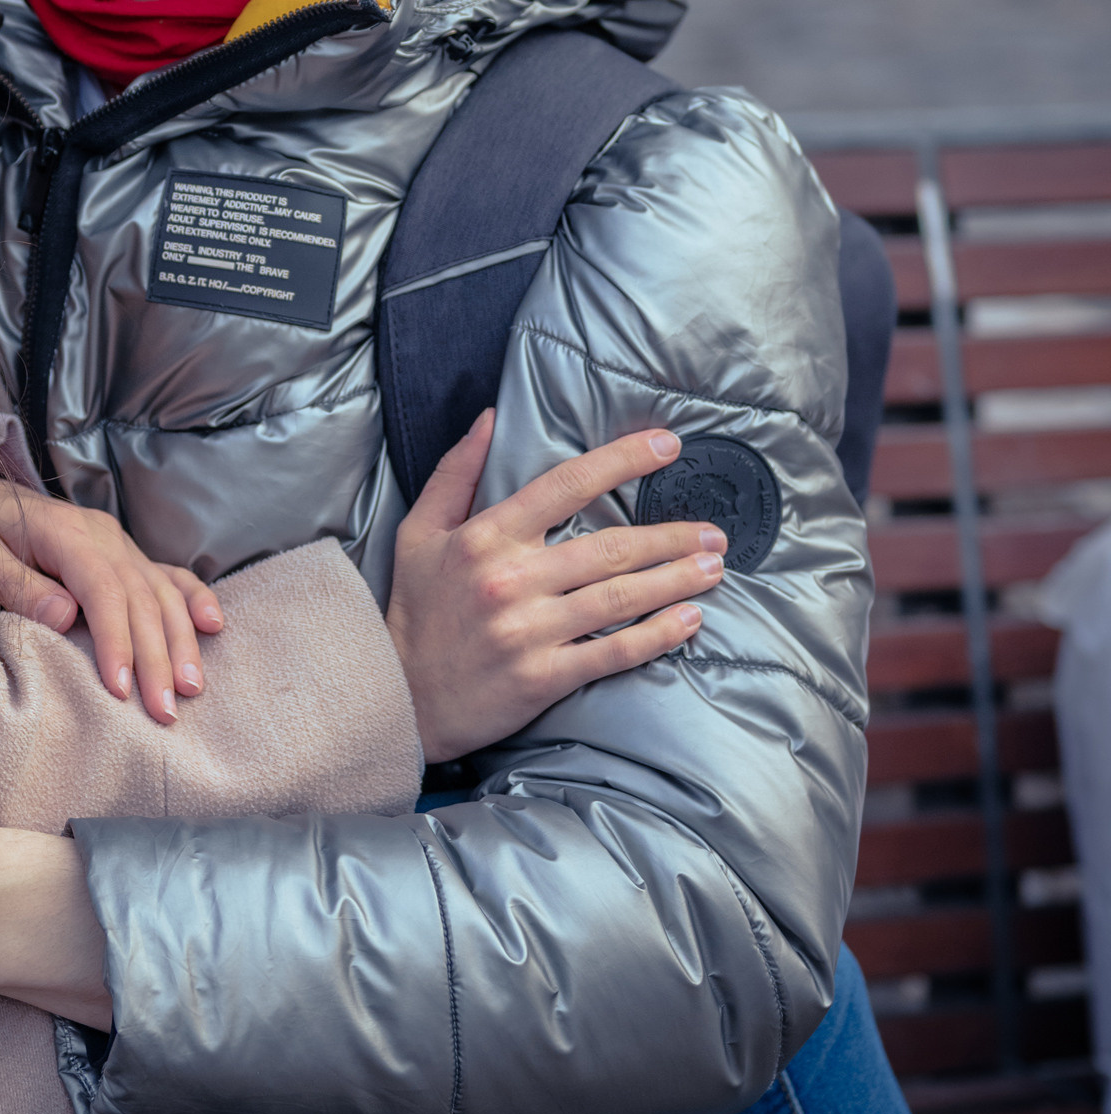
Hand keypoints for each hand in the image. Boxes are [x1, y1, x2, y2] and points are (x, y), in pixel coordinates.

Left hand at [0, 474, 221, 726]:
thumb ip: (17, 585)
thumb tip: (65, 616)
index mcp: (64, 532)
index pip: (102, 590)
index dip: (116, 640)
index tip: (122, 689)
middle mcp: (101, 534)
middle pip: (140, 597)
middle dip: (157, 656)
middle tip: (166, 711)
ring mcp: (116, 542)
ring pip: (161, 591)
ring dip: (181, 640)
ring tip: (191, 688)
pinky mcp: (122, 553)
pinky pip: (166, 574)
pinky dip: (193, 598)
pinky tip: (213, 626)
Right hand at [388, 413, 721, 763]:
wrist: (400, 696)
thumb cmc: (414, 610)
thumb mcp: (419, 531)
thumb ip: (455, 472)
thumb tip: (489, 417)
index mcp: (485, 537)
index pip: (565, 484)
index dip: (622, 460)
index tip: (667, 445)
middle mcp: (510, 579)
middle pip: (610, 547)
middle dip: (671, 535)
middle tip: (713, 531)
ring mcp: (529, 630)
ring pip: (620, 597)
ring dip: (676, 580)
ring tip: (713, 568)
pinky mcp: (543, 677)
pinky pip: (613, 652)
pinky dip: (657, 636)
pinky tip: (689, 620)